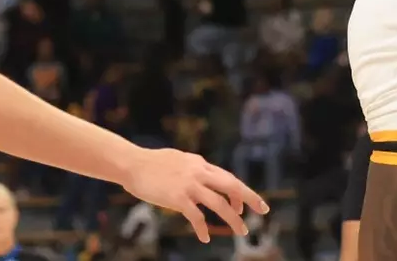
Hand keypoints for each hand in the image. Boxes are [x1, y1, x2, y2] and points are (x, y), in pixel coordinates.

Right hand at [121, 145, 268, 243]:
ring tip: (242, 231)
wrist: (132, 164)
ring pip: (219, 203)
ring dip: (233, 218)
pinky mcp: (177, 198)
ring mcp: (189, 185)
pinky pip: (196, 216)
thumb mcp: (179, 159)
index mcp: (200, 163)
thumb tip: (204, 174)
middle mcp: (198, 172)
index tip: (245, 205)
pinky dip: (202, 228)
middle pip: (231, 185)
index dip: (239, 192)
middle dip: (250, 198)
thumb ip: (193, 167)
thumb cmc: (152, 163)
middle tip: (264, 210)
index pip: (227, 177)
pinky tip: (205, 237)